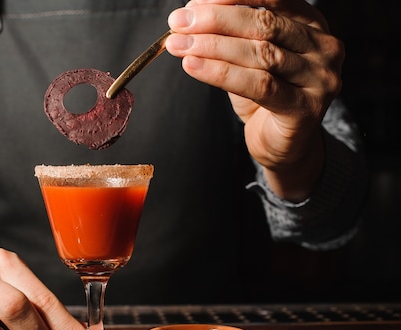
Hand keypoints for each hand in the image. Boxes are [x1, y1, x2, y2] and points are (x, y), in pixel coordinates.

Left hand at [166, 0, 344, 200]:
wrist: (282, 144)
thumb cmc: (265, 95)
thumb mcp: (247, 57)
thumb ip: (229, 34)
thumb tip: (190, 14)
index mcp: (311, 22)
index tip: (194, 2)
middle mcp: (322, 46)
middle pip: (264, 23)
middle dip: (216, 20)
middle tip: (179, 21)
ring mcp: (319, 78)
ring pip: (260, 54)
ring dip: (212, 46)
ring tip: (178, 44)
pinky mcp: (305, 108)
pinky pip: (258, 85)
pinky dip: (220, 73)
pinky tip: (193, 66)